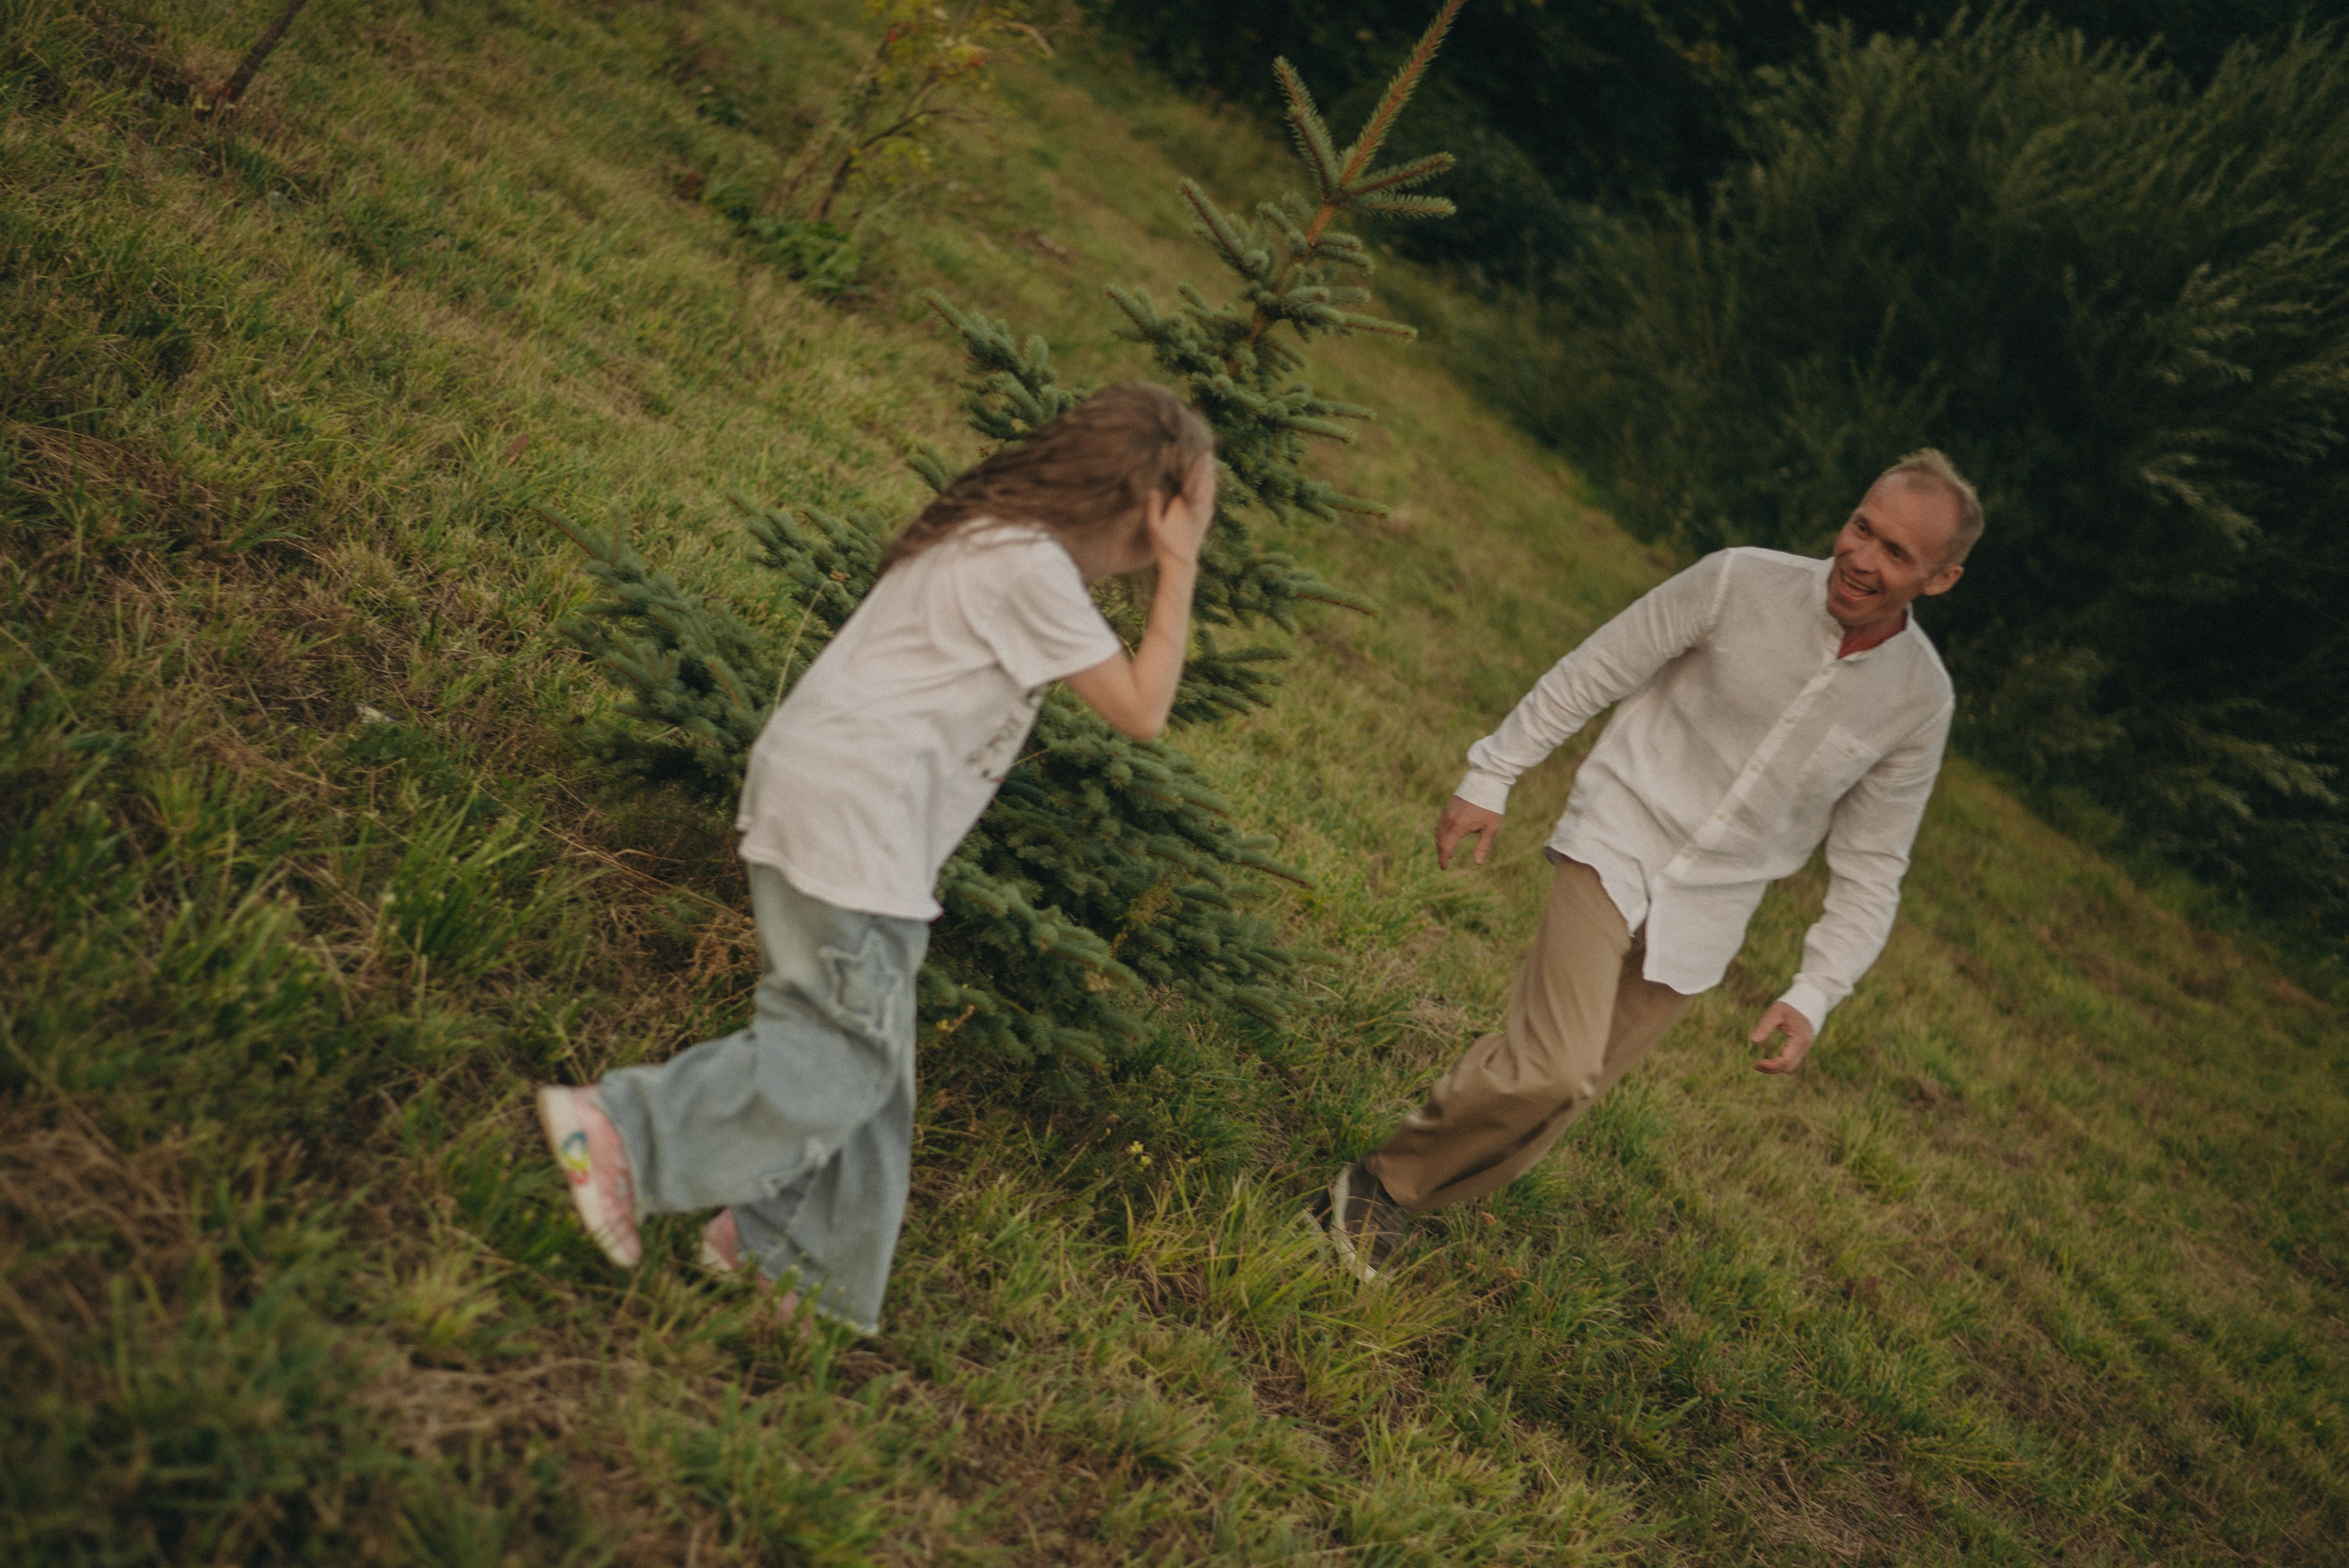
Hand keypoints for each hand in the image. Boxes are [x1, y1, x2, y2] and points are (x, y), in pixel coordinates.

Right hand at [1144, 454, 1216, 571]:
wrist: (1180, 565)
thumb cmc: (1164, 546)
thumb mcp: (1153, 528)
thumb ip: (1152, 509)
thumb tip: (1153, 490)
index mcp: (1186, 508)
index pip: (1193, 483)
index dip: (1196, 468)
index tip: (1200, 454)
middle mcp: (1199, 509)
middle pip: (1205, 484)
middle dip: (1206, 467)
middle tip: (1208, 451)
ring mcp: (1204, 515)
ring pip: (1210, 490)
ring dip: (1210, 475)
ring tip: (1210, 461)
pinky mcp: (1205, 520)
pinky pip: (1210, 498)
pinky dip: (1211, 487)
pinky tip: (1211, 482)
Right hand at [1434, 794, 1502, 868]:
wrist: (1486, 780)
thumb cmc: (1491, 805)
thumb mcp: (1491, 828)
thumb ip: (1483, 846)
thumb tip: (1478, 864)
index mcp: (1458, 826)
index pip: (1445, 847)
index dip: (1443, 859)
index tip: (1444, 868)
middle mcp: (1449, 819)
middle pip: (1439, 840)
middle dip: (1441, 852)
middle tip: (1445, 862)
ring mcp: (1447, 811)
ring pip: (1438, 831)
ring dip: (1440, 842)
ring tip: (1447, 850)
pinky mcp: (1449, 805)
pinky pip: (1440, 822)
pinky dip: (1441, 832)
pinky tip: (1448, 834)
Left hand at [1750, 1002, 1815, 1073]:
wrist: (1809, 1000)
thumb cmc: (1791, 1005)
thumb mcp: (1775, 1012)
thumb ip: (1764, 1026)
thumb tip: (1753, 1040)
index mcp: (1799, 1040)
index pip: (1785, 1061)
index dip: (1770, 1066)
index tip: (1756, 1063)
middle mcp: (1804, 1047)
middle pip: (1788, 1067)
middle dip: (1772, 1069)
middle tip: (1756, 1065)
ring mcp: (1805, 1048)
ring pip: (1791, 1066)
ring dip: (1776, 1068)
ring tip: (1760, 1064)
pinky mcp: (1802, 1047)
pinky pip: (1792, 1061)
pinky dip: (1781, 1063)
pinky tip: (1770, 1060)